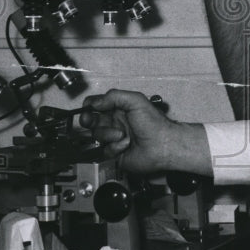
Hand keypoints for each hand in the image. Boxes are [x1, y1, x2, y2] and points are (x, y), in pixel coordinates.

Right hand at [80, 89, 210, 175]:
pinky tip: (126, 145)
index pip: (97, 105)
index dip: (89, 107)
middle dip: (89, 120)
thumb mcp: (135, 100)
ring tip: (123, 135)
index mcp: (119, 109)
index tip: (87, 108)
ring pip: (97, 136)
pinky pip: (105, 150)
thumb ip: (113, 96)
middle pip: (92, 121)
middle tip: (89, 120)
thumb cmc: (154, 123)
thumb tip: (95, 102)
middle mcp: (115, 123)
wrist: (163, 145)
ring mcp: (114, 138)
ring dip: (108, 134)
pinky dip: (115, 147)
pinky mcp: (116, 153)